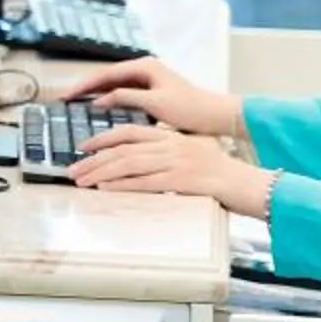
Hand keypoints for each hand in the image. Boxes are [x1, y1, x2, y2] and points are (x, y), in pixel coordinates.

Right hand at [55, 57, 242, 138]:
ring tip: (76, 102)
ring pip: (114, 85)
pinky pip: (124, 92)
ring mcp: (148, 79)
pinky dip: (109, 98)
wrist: (216, 116)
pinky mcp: (152, 91)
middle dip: (86, 88)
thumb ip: (125, 98)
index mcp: (145, 66)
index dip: (84, 85)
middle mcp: (145, 69)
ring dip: (96, 93)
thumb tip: (100, 100)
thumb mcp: (155, 103)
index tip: (67, 95)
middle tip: (65, 98)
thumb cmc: (191, 108)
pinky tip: (99, 107)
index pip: (106, 74)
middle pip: (108, 77)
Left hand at [66, 126, 275, 215]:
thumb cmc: (220, 173)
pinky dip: (121, 185)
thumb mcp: (191, 153)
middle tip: (73, 169)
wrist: (247, 183)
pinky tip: (105, 189)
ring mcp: (175, 162)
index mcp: (170, 137)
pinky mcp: (180, 180)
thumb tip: (137, 162)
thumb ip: (165, 153)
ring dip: (100, 173)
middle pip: (122, 149)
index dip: (102, 138)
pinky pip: (144, 182)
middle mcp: (170, 145)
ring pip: (128, 164)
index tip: (82, 147)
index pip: (128, 132)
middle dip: (93, 159)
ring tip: (81, 180)